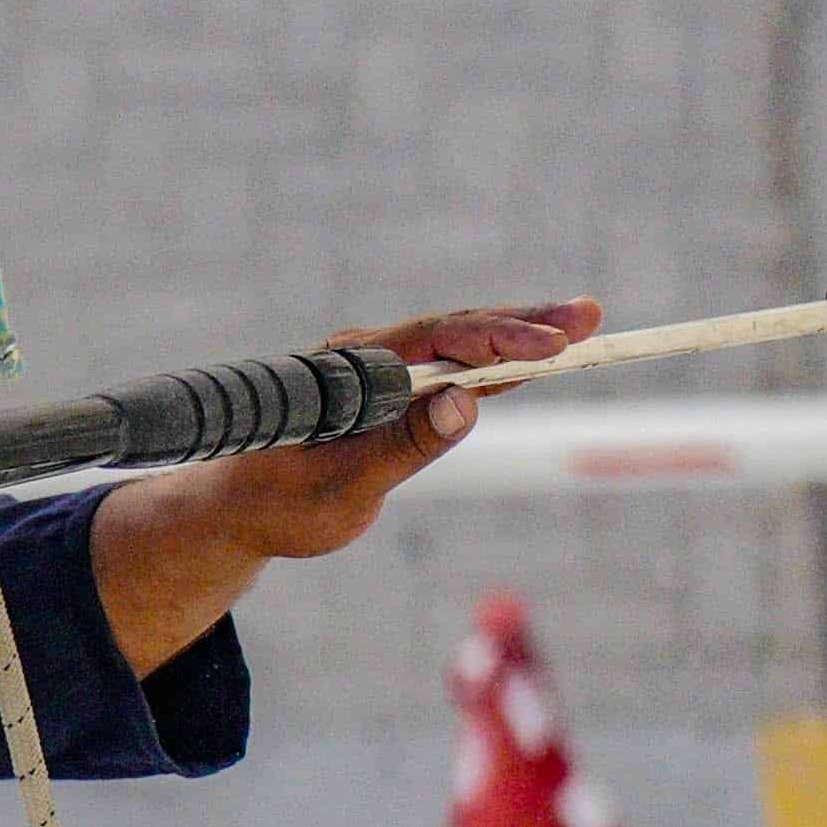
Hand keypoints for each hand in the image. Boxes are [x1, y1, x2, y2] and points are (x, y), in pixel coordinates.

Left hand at [88, 302, 596, 673]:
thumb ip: (404, 446)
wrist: (235, 508)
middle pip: (456, 328)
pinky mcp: (388, 388)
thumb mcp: (342, 489)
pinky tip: (539, 357)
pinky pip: (450, 368)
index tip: (551, 342)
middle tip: (590, 317)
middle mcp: (365, 355)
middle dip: (525, 323)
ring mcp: (378, 368)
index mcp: (350, 369)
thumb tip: (467, 403)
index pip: (436, 341)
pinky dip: (496, 362)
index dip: (498, 338)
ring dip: (519, 335)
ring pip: (458, 343)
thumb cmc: (280, 504)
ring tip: (582, 326)